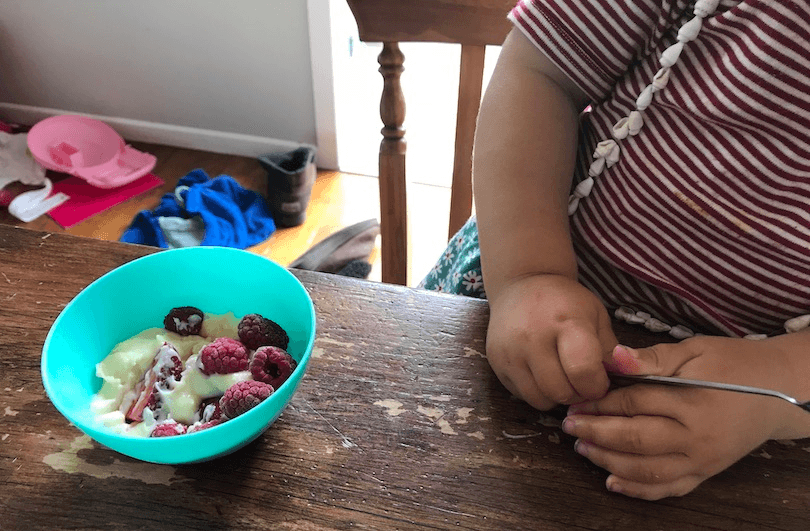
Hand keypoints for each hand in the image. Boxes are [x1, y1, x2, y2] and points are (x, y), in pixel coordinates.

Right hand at [485, 274, 616, 409]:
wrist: (522, 283)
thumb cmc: (564, 301)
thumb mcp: (595, 315)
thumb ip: (609, 350)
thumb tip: (622, 382)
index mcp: (565, 322)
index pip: (583, 371)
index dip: (597, 386)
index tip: (600, 381)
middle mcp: (532, 337)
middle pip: (561, 391)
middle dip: (577, 394)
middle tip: (582, 382)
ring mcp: (510, 352)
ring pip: (540, 399)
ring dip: (556, 397)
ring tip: (562, 378)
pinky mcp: (496, 363)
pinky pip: (522, 395)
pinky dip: (537, 392)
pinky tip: (542, 373)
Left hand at [562, 338, 798, 499]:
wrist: (781, 391)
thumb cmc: (735, 364)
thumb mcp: (695, 350)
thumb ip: (653, 358)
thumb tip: (612, 358)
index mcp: (694, 402)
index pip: (636, 403)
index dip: (601, 402)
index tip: (576, 400)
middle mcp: (698, 438)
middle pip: (636, 440)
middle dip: (597, 433)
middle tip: (569, 425)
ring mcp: (704, 460)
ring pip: (648, 470)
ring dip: (609, 461)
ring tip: (582, 448)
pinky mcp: (707, 472)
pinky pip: (670, 488)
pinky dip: (639, 489)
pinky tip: (612, 481)